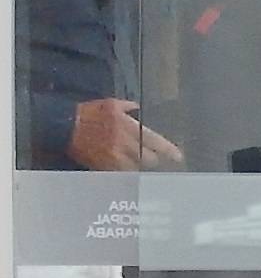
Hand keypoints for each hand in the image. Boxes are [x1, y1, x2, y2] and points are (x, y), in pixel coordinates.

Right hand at [67, 99, 181, 170]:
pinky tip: (124, 170)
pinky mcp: (103, 165)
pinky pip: (120, 174)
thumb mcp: (110, 104)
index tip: (178, 157)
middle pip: (149, 159)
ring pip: (136, 169)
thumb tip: (138, 108)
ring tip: (135, 163)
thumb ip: (128, 106)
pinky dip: (124, 173)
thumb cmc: (88, 112)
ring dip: (138, 167)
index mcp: (128, 126)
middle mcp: (124, 143)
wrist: (64, 124)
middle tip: (151, 158)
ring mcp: (114, 156)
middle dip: (152, 159)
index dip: (169, 151)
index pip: (155, 141)